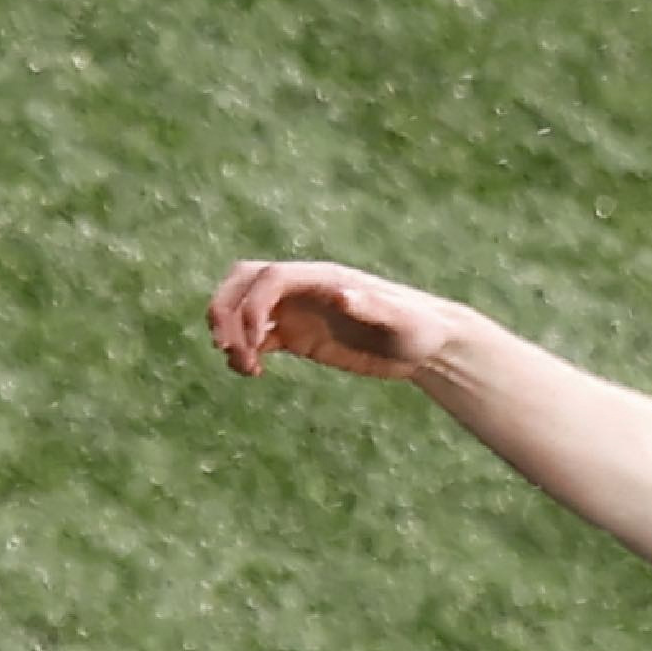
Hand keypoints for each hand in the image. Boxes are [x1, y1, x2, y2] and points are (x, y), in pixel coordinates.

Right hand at [210, 260, 472, 381]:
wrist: (426, 344)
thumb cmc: (419, 329)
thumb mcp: (401, 321)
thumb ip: (371, 305)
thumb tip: (340, 293)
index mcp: (323, 278)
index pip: (270, 277)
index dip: (252, 305)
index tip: (256, 341)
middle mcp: (304, 289)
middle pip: (243, 281)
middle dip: (226, 310)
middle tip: (228, 349)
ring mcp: (297, 311)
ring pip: (243, 308)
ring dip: (230, 333)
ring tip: (244, 367)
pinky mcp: (297, 335)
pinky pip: (257, 336)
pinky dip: (245, 351)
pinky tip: (253, 373)